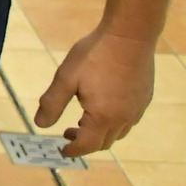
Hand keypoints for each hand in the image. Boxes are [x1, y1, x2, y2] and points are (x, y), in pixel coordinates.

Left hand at [34, 27, 156, 156]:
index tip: (62, 151)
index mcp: (103, 117)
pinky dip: (114, 122)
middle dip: (84, 142)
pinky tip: (104, 107)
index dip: (72, 151)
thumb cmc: (95, 54)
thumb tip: (40, 125)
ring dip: (100, 133)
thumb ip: (52, 103)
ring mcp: (137, 109)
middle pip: (103, 142)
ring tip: (84, 121)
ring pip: (118, 133)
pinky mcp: (145, 97)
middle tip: (67, 133)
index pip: (86, 145)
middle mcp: (124, 118)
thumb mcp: (66, 78)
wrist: (130, 34)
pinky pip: (129, 119)